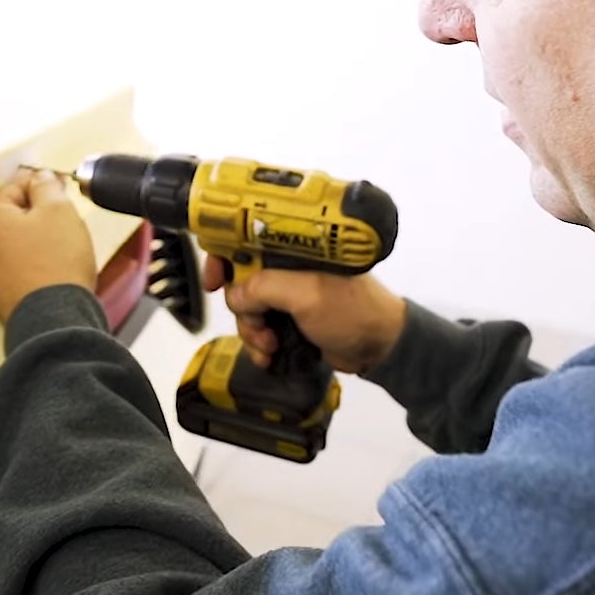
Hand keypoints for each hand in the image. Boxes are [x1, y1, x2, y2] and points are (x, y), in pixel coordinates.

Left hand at [0, 168, 97, 320]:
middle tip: (65, 217)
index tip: (64, 190)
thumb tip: (39, 178)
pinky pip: (12, 261)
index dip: (43, 185)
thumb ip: (46, 186)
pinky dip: (30, 257)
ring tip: (60, 242)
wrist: (55, 321)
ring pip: (11, 238)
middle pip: (9, 213)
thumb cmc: (56, 261)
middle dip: (37, 211)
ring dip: (33, 235)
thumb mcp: (58, 211)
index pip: (15, 186)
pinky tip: (50, 263)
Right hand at [203, 254, 407, 373]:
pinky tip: (269, 357)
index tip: (213, 279)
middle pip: (241, 278)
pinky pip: (260, 327)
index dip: (223, 253)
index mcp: (294, 246)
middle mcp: (289, 264)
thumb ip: (264, 288)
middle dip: (242, 307)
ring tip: (270, 346)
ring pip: (247, 307)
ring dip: (252, 330)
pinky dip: (259, 344)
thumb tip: (235, 297)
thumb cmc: (352, 312)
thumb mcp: (307, 294)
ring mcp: (289, 292)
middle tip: (256, 324)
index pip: (246, 236)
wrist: (381, 348)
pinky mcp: (290, 318)